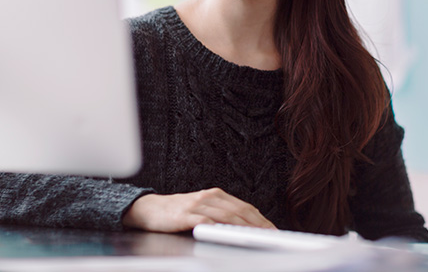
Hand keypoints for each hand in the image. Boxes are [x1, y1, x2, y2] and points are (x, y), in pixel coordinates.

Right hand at [122, 188, 275, 232]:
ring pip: (227, 215)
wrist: (150, 209)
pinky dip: (219, 228)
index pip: (245, 207)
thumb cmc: (178, 212)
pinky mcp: (186, 214)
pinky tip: (228, 235)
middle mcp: (210, 197)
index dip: (261, 219)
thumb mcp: (203, 209)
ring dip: (244, 227)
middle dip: (258, 224)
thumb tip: (245, 226)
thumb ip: (221, 214)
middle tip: (271, 235)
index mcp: (217, 195)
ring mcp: (198, 205)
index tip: (273, 230)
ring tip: (257, 237)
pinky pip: (206, 221)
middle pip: (240, 211)